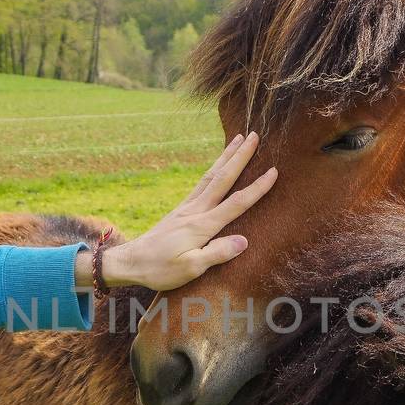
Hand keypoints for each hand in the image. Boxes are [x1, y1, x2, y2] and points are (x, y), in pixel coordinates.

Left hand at [101, 132, 275, 291]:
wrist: (131, 262)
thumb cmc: (160, 269)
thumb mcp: (191, 268)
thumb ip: (217, 253)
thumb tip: (244, 240)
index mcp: (202, 225)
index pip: (236, 203)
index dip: (256, 187)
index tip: (273, 171)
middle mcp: (195, 211)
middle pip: (222, 178)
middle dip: (240, 156)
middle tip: (254, 135)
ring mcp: (186, 208)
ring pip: (210, 176)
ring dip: (226, 156)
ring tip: (237, 139)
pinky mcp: (180, 210)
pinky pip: (201, 184)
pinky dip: (213, 170)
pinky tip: (217, 167)